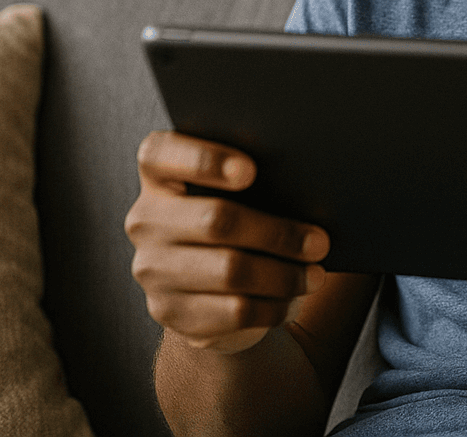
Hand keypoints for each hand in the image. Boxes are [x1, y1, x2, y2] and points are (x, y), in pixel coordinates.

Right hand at [124, 130, 330, 353]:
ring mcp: (152, 269)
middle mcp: (146, 220)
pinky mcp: (168, 311)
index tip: (251, 171)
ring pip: (230, 271)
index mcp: (159, 175)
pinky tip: (292, 300)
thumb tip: (308, 189)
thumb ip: (257, 180)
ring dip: (283, 275)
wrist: (211, 287)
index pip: (160, 155)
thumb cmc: (239, 219)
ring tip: (316, 275)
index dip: (203, 160)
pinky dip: (272, 306)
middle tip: (320, 242)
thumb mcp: (241, 193)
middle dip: (276, 233)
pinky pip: (231, 311)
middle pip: (215, 220)